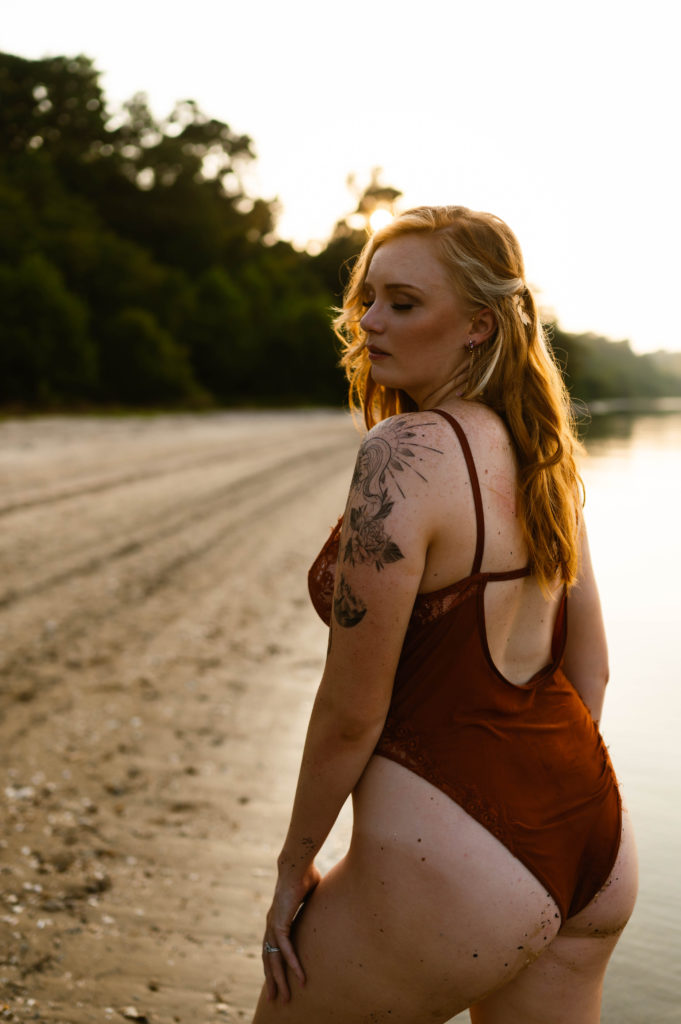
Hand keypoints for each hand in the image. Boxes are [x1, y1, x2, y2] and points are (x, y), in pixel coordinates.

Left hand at [262, 863, 321, 1001]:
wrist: (297, 862)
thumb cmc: (306, 874)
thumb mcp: (312, 896)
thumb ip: (316, 905)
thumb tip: (330, 904)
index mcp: (277, 918)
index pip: (273, 948)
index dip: (275, 964)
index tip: (278, 981)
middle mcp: (272, 924)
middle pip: (270, 959)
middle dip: (273, 980)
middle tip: (276, 999)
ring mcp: (273, 924)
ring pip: (275, 958)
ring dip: (280, 978)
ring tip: (285, 996)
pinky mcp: (279, 921)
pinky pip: (285, 947)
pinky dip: (292, 962)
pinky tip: (299, 975)